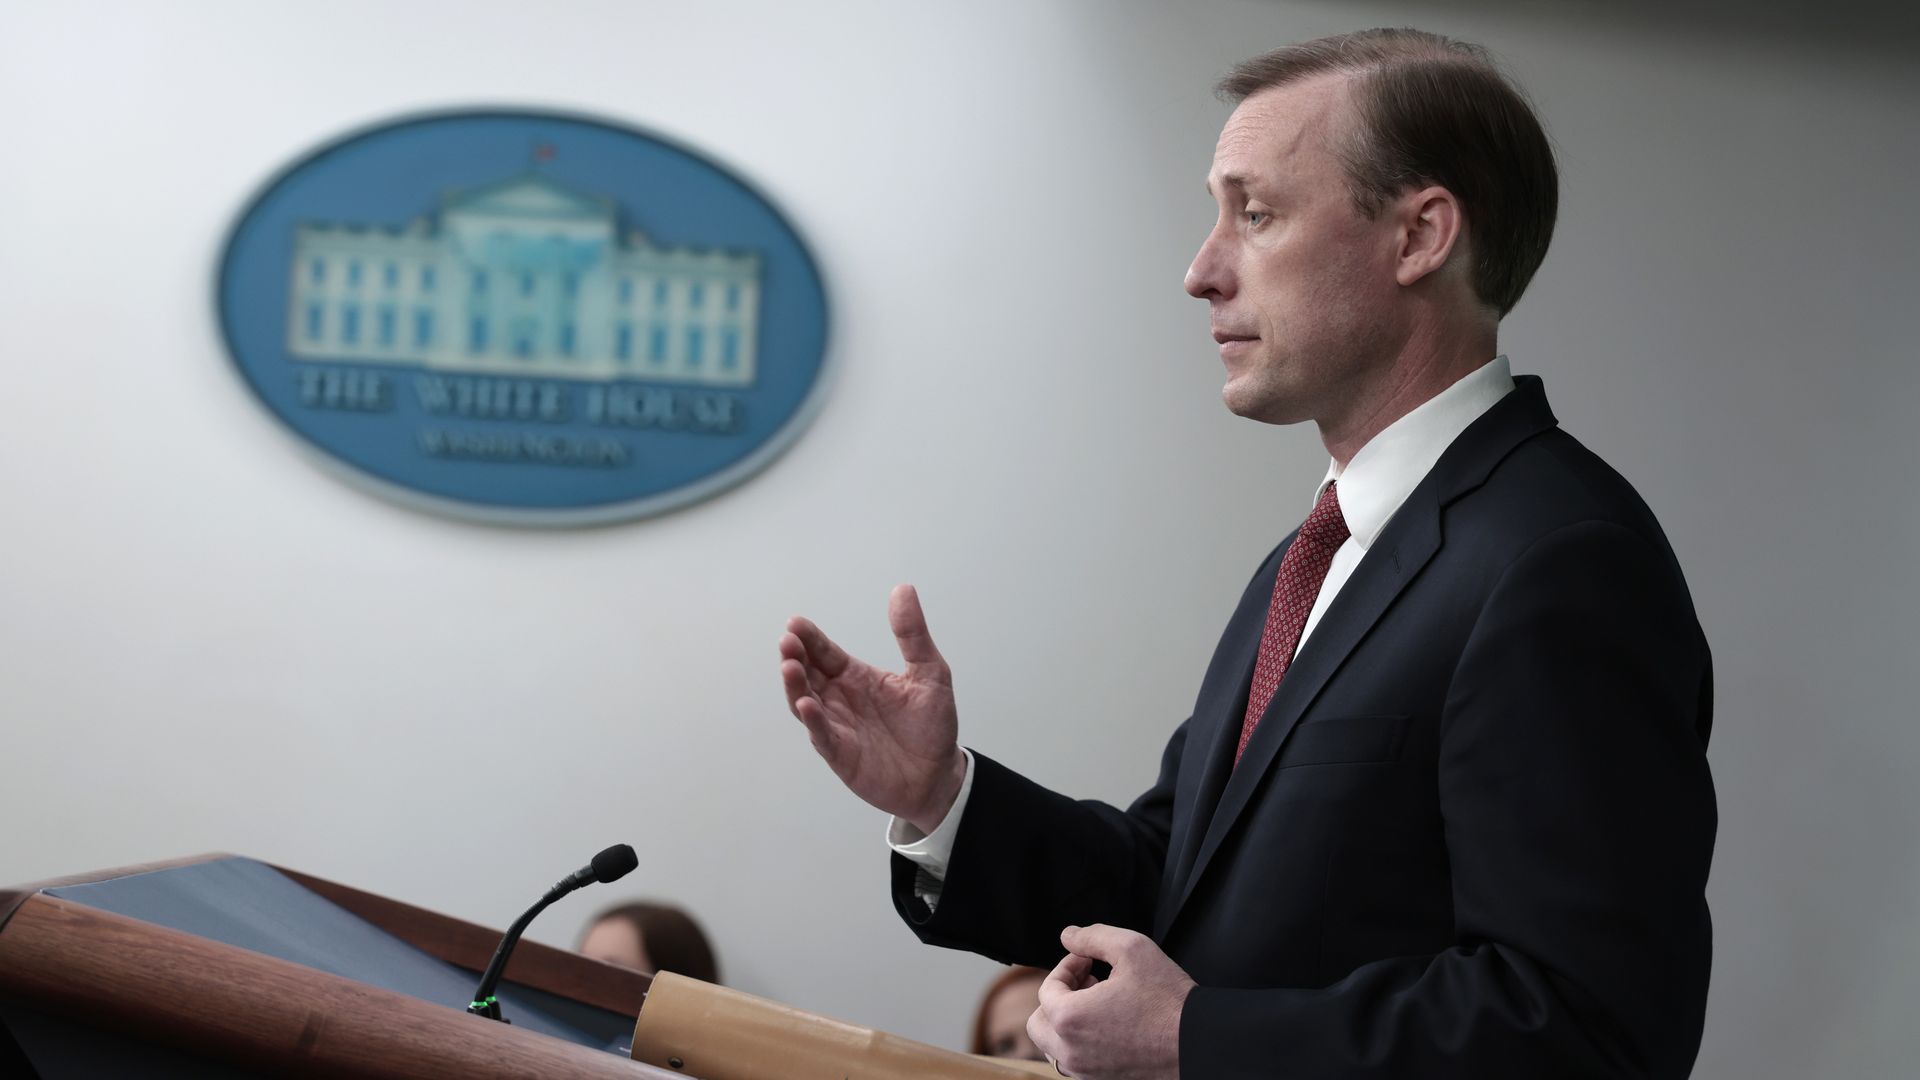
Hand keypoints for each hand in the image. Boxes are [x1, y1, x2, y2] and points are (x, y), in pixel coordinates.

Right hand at [779, 584, 966, 833]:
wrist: (939, 775)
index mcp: (856, 677)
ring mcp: (837, 727)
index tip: (796, 623)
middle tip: (787, 641)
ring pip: (805, 702)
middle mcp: (840, 700)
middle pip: (808, 674)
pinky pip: (822, 735)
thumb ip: (913, 634)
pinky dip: (812, 720)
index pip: (825, 653)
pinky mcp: (841, 754)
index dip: (810, 638)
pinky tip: (807, 704)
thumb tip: (902, 589)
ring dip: (794, 685)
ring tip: (789, 666)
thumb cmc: (931, 726)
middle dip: (794, 657)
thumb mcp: (930, 672)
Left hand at [1028, 925, 1193, 1079]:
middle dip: (1058, 997)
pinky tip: (1110, 1024)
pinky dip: (1082, 1042)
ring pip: (1055, 1046)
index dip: (1067, 966)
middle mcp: (1071, 1052)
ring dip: (1067, 1021)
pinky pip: (1076, 1062)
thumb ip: (1093, 937)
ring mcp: (1086, 1072)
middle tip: (1087, 982)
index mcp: (1070, 1019)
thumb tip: (1068, 935)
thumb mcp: (1132, 949)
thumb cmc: (1167, 999)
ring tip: (1099, 1003)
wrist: (1199, 1043)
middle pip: (1039, 1022)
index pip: (1048, 988)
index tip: (1088, 960)